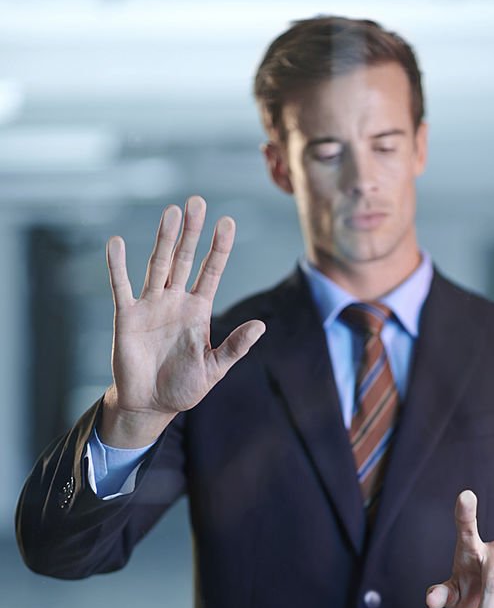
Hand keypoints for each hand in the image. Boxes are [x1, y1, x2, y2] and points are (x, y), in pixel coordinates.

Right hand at [101, 196, 264, 445]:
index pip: (211, 272)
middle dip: (191, 232)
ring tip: (171, 211)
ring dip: (164, 239)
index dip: (219, 248)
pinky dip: (117, 266)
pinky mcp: (126, 317)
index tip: (227, 222)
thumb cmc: (184, 387)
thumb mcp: (215, 369)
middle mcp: (175, 301)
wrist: (150, 405)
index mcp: (198, 311)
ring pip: (158, 265)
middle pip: (184, 259)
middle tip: (197, 202)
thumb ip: (235, 347)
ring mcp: (150, 306)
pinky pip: (122, 287)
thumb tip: (261, 325)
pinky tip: (117, 243)